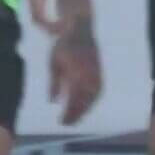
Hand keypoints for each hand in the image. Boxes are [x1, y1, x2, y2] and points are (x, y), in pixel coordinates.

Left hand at [48, 0, 102, 124]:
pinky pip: (97, 92)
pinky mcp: (101, 73)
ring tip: (75, 117)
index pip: (73, 100)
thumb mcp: (53, 63)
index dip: (68, 113)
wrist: (81, 30)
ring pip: (92, 99)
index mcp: (76, 74)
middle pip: (84, 102)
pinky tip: (84, 106)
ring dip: (84, 110)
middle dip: (75, 114)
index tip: (61, 122)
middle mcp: (89, 76)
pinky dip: (91, 101)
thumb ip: (54, 84)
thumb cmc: (63, 46)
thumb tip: (53, 102)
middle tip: (67, 123)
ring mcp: (97, 75)